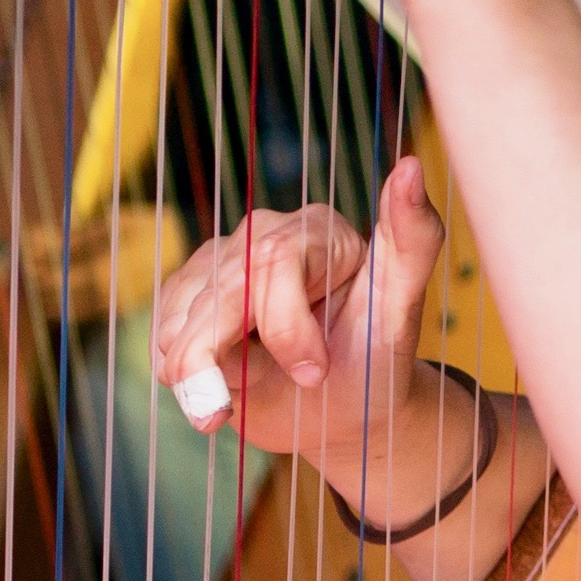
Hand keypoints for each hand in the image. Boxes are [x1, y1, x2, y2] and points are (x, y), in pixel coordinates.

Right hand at [148, 158, 447, 459]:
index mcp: (317, 229)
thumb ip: (415, 238)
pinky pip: (165, 333)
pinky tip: (220, 390)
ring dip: (199, 372)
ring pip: (182, 314)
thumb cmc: (375, 363)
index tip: (314, 374)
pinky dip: (183, 374)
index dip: (286, 327)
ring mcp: (221, 267)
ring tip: (242, 396)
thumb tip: (411, 166)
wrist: (341, 414)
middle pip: (220, 290)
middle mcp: (264, 237)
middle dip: (221, 358)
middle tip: (235, 408)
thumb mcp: (402, 310)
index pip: (274, 261)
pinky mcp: (190, 300)